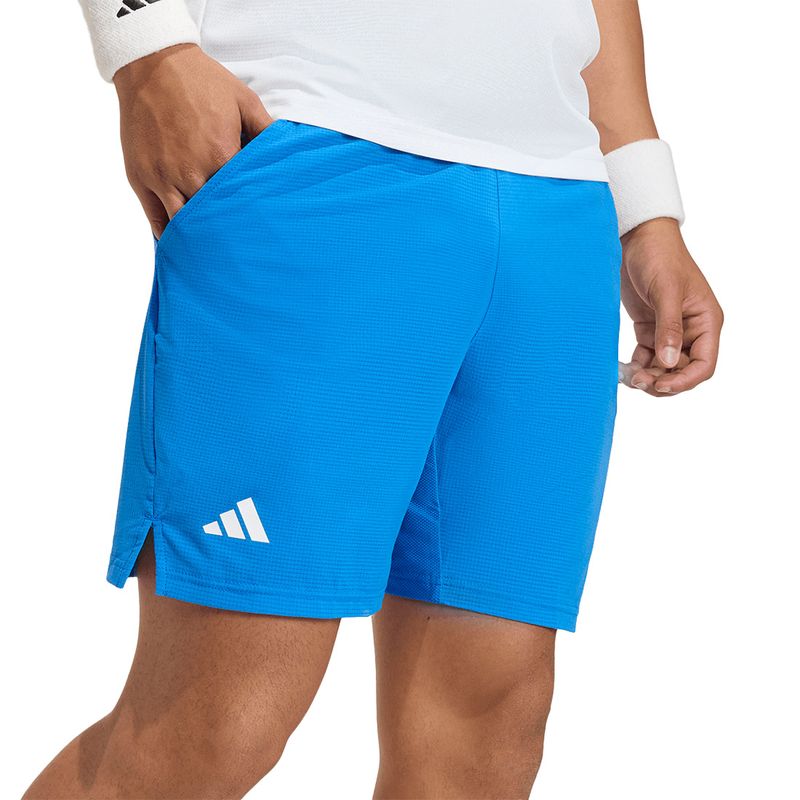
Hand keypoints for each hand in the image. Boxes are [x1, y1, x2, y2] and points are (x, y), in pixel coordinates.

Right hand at [113, 44, 271, 237]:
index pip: (242, 200)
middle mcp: (191, 173)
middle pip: (214, 218)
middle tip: (243, 249)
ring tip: (215, 251)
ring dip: (200, 237)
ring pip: (184, 223)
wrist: (153, 62)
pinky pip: (156, 218)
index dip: (252, 213)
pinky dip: (170, 234)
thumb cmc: (202, 81)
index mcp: (221, 157)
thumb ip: (267, 132)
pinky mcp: (141, 178)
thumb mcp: (245, 101)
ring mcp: (163, 178)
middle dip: (228, 231)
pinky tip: (185, 244)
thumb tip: (287, 156)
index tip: (261, 225)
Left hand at [619, 218, 722, 395]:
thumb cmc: (660, 257)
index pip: (704, 364)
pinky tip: (625, 368)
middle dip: (663, 381)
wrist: (637, 238)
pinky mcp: (649, 328)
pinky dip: (637, 365)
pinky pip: (647, 356)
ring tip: (629, 377)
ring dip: (648, 376)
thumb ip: (669, 328)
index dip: (685, 381)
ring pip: (663, 367)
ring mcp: (670, 330)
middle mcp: (691, 330)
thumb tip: (670, 362)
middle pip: (682, 370)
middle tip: (638, 382)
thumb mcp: (666, 291)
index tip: (662, 386)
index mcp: (706, 321)